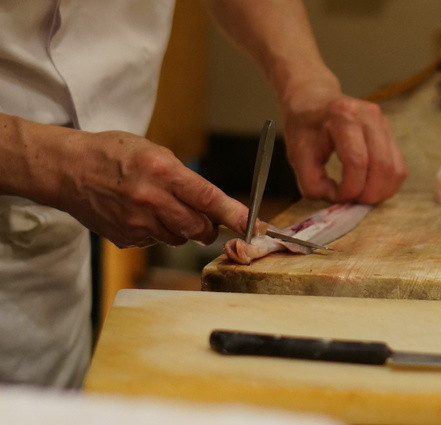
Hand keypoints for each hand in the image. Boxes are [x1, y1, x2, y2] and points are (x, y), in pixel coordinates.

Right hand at [54, 131, 247, 247]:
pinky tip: (141, 214)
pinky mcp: (126, 238)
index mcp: (162, 172)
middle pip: (199, 229)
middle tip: (204, 217)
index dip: (234, 214)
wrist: (67, 170)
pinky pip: (156, 242)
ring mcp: (137, 223)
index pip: (209, 198)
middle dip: (208, 227)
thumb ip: (185, 178)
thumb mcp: (155, 151)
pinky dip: (157, 232)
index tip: (251, 224)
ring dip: (181, 228)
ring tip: (161, 207)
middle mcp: (151, 200)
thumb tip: (213, 203)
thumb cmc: (113, 154)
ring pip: (179, 239)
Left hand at [282, 87, 406, 203]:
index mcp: (343, 116)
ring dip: (381, 192)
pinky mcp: (390, 133)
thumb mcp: (297, 155)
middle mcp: (369, 116)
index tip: (337, 196)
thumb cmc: (304, 126)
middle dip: (369, 193)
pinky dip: (387, 184)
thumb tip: (337, 199)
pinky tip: (370, 187)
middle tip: (353, 202)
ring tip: (362, 196)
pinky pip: (399, 167)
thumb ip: (312, 182)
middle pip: (383, 166)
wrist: (314, 99)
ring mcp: (383, 123)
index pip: (357, 161)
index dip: (350, 187)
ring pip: (396, 169)